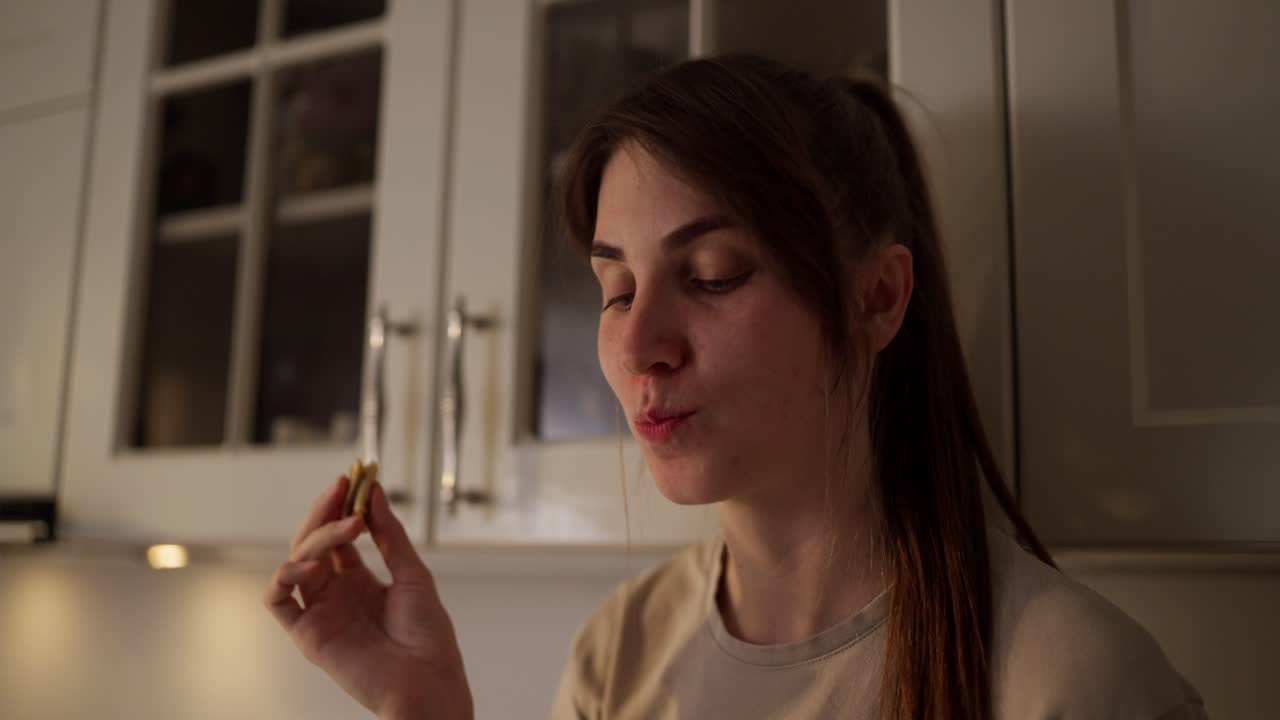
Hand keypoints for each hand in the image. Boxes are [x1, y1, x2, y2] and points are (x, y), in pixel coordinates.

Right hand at [265, 476, 472, 718]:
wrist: (429, 681)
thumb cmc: (427, 637)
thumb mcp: (413, 574)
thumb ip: (390, 535)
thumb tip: (374, 492)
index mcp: (360, 581)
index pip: (339, 535)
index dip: (342, 505)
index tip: (353, 477)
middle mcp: (335, 594)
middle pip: (314, 542)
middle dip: (325, 510)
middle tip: (341, 486)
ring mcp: (320, 612)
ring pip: (296, 562)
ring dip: (315, 536)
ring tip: (349, 525)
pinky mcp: (308, 634)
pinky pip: (278, 600)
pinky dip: (285, 575)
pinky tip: (311, 561)